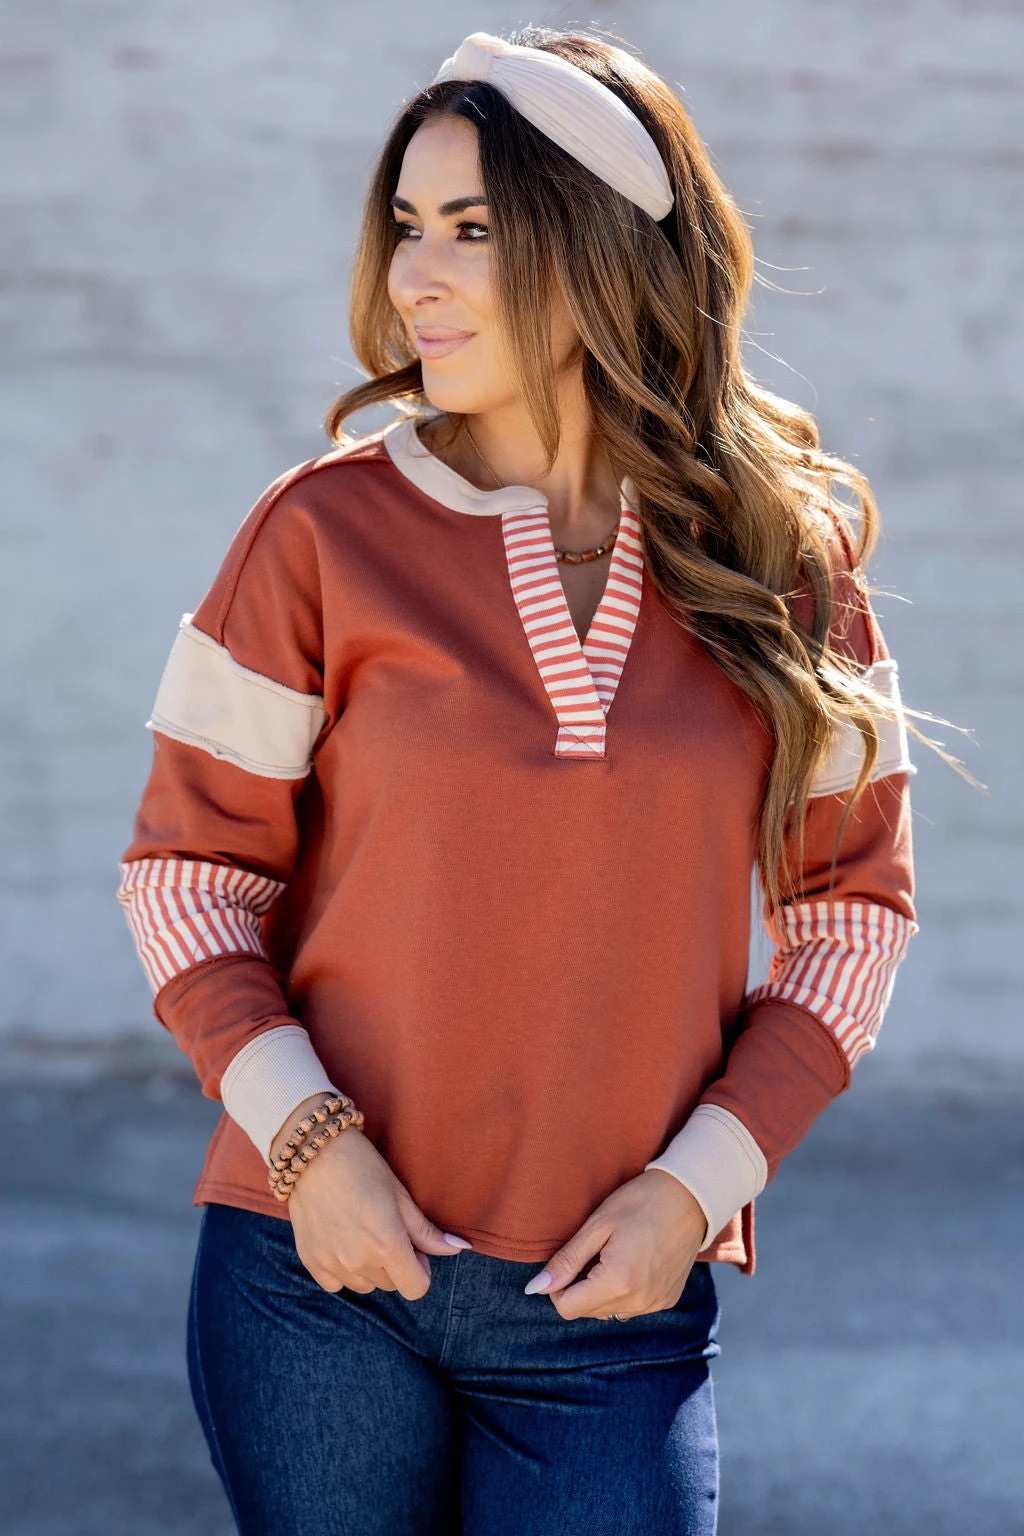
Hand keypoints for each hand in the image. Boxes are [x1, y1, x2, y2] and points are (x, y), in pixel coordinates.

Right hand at [271, 1096, 471, 1299]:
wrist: (313, 1152)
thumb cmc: (363, 1167)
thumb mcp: (400, 1195)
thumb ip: (427, 1231)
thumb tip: (458, 1248)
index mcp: (387, 1245)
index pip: (416, 1288)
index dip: (420, 1269)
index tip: (414, 1248)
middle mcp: (358, 1261)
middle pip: (391, 1285)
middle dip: (395, 1264)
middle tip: (385, 1230)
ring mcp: (332, 1263)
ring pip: (364, 1286)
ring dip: (369, 1268)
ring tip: (361, 1232)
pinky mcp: (311, 1261)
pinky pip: (336, 1284)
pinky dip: (342, 1270)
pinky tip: (341, 1240)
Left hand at [524, 1170, 708, 1319]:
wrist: (691, 1196)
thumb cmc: (640, 1202)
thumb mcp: (597, 1225)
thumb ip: (566, 1260)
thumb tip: (535, 1288)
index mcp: (618, 1283)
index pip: (567, 1308)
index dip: (558, 1285)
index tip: (569, 1259)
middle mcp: (639, 1303)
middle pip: (586, 1311)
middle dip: (580, 1286)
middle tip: (594, 1250)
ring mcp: (655, 1305)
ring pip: (607, 1312)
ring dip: (600, 1290)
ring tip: (614, 1254)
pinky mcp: (666, 1301)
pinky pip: (630, 1307)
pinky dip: (622, 1290)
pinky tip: (632, 1261)